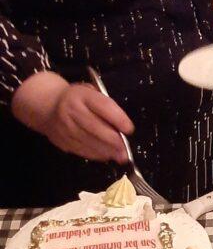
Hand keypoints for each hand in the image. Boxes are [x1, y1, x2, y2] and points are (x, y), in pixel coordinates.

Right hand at [12, 73, 132, 163]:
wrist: (47, 106)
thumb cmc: (76, 98)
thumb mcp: (90, 92)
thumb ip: (105, 104)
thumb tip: (122, 125)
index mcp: (81, 95)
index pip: (103, 106)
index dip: (118, 119)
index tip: (129, 129)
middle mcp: (71, 111)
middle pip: (96, 128)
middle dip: (114, 140)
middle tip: (126, 149)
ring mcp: (65, 128)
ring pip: (89, 142)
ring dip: (107, 151)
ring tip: (120, 156)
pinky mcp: (62, 141)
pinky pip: (82, 150)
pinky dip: (96, 154)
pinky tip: (106, 155)